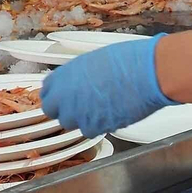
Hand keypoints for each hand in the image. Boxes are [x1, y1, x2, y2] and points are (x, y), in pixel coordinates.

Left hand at [40, 36, 175, 136]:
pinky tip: (110, 114)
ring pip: (72, 125)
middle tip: (80, 104)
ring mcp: (80, 115)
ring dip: (83, 118)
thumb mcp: (94, 61)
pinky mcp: (96, 127)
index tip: (60, 96)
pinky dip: (98, 125)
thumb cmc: (127, 61)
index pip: (46, 93)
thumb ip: (78, 75)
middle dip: (66, 109)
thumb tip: (78, 82)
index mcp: (63, 77)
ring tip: (100, 108)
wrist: (146, 74)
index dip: (55, 95)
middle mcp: (66, 98)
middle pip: (54, 112)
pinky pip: (91, 131)